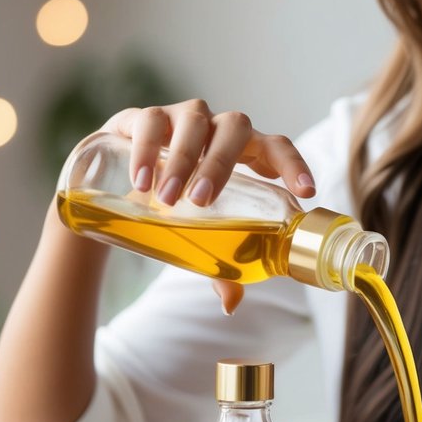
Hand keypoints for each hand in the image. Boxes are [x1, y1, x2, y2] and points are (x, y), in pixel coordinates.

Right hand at [101, 100, 316, 312]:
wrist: (115, 190)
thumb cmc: (174, 209)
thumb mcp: (198, 236)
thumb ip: (217, 265)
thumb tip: (230, 303)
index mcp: (244, 153)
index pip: (277, 147)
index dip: (294, 164)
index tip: (306, 192)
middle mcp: (218, 129)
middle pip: (235, 128)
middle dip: (221, 163)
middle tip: (202, 202)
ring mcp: (181, 118)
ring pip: (194, 121)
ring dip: (182, 159)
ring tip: (167, 198)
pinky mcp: (142, 118)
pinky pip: (149, 122)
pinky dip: (146, 149)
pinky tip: (141, 181)